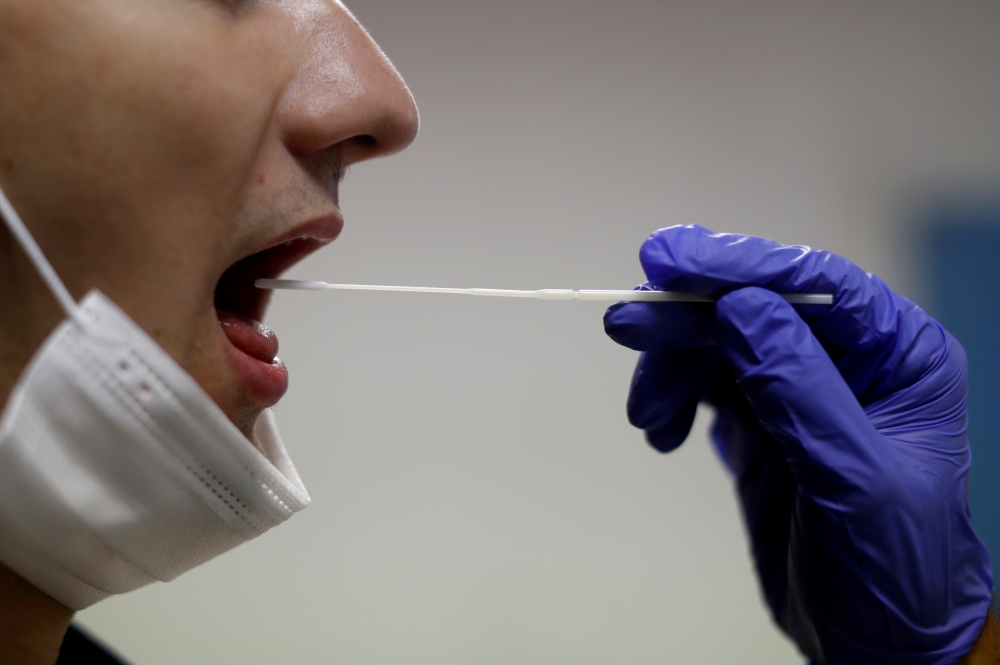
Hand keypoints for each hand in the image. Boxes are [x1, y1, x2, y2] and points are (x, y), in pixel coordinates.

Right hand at [604, 225, 992, 663]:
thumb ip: (799, 390)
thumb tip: (742, 308)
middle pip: (753, 306)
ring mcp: (798, 388)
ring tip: (646, 417)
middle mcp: (848, 359)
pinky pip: (704, 385)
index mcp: (898, 355)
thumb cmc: (892, 565)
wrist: (873, 643)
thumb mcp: (852, 479)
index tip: (668, 259)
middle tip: (624, 325)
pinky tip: (662, 434)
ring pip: (717, 343)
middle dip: (687, 317)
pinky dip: (672, 400)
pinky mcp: (759, 421)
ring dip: (671, 368)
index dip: (740, 263)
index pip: (816, 283)